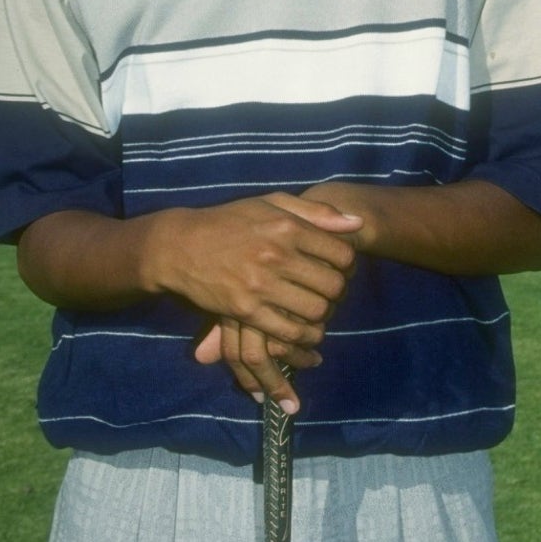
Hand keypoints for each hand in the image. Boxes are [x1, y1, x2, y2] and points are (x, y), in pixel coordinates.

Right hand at [189, 191, 361, 405]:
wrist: (182, 245)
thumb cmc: (231, 221)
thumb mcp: (272, 203)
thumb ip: (316, 212)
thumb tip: (357, 223)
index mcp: (287, 226)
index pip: (341, 253)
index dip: (347, 264)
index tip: (339, 267)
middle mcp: (277, 254)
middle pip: (332, 286)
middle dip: (338, 293)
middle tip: (331, 293)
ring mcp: (261, 284)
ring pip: (315, 312)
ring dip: (323, 316)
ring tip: (318, 312)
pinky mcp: (246, 310)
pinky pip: (288, 332)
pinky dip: (303, 337)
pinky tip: (303, 333)